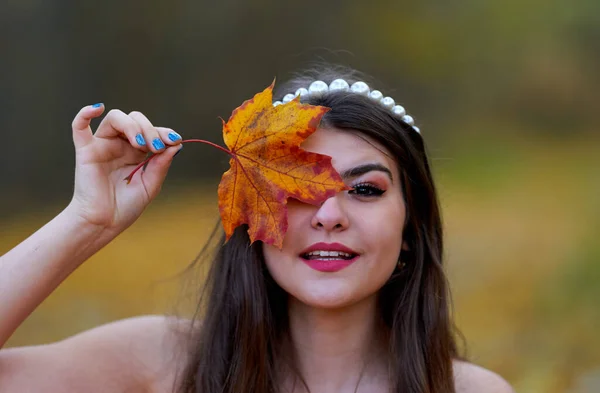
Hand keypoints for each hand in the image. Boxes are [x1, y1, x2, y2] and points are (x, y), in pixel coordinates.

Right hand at [67, 104, 182, 233]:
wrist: (104, 223)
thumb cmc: (126, 206)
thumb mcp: (151, 184)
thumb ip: (161, 164)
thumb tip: (176, 144)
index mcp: (137, 152)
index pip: (152, 131)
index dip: (164, 132)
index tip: (175, 141)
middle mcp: (121, 145)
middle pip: (136, 120)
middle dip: (150, 129)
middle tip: (155, 147)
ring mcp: (103, 145)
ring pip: (116, 118)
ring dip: (132, 125)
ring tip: (140, 144)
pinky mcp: (86, 151)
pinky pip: (79, 126)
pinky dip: (85, 113)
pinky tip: (97, 108)